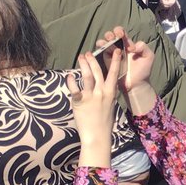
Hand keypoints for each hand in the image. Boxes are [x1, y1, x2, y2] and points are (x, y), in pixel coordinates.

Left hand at [69, 45, 122, 167]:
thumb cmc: (104, 121)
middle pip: (98, 71)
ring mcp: (91, 96)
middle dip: (94, 60)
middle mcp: (102, 92)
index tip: (115, 50)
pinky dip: (72, 81)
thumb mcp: (110, 104)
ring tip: (81, 57)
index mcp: (111, 92)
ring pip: (88, 76)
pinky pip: (75, 89)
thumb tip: (104, 84)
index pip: (114, 72)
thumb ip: (107, 93)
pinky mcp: (80, 102)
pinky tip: (70, 76)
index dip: (115, 60)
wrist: (97, 135)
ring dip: (84, 65)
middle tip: (90, 52)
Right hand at [95, 29, 153, 92]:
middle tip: (112, 38)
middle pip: (110, 36)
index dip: (119, 31)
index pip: (121, 33)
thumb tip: (132, 47)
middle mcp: (118, 48)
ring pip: (103, 44)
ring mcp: (111, 55)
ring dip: (102, 42)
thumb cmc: (143, 69)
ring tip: (104, 44)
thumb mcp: (149, 56)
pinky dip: (98, 51)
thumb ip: (143, 48)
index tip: (121, 35)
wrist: (136, 84)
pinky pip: (100, 56)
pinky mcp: (106, 63)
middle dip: (109, 34)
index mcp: (128, 44)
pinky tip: (100, 50)